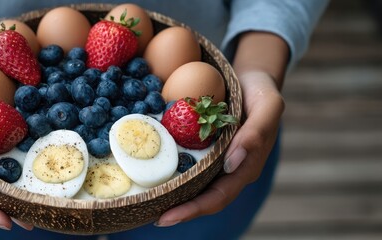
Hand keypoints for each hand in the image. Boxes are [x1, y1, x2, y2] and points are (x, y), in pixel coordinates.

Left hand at [156, 71, 284, 225]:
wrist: (254, 80)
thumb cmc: (262, 92)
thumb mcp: (268, 106)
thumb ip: (256, 133)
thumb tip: (231, 163)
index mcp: (247, 167)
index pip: (219, 196)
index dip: (194, 209)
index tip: (167, 217)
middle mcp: (232, 170)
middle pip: (205, 198)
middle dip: (180, 211)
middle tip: (153, 217)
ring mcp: (219, 162)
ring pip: (196, 186)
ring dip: (175, 197)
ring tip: (150, 203)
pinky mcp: (209, 150)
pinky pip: (191, 167)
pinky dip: (174, 174)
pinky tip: (155, 174)